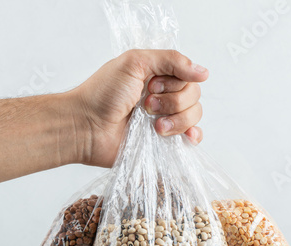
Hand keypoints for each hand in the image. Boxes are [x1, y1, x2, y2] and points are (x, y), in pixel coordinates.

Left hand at [71, 49, 208, 166]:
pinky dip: (191, 136)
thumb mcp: (135, 62)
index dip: (174, 82)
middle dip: (172, 101)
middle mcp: (163, 96)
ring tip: (153, 125)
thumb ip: (171, 60)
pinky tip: (184, 136)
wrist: (86, 127)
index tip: (150, 86)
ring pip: (194, 116)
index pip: (187, 75)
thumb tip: (203, 72)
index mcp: (157, 75)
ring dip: (176, 120)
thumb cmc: (103, 94)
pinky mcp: (162, 141)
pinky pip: (191, 137)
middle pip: (193, 95)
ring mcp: (164, 119)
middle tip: (146, 105)